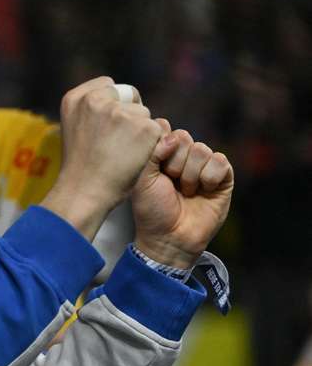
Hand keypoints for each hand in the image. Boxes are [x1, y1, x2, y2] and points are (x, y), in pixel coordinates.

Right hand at [40, 77, 161, 240]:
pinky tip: (134, 159)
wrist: (84, 192)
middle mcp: (96, 99)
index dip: (114, 105)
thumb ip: (92, 111)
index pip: (108, 86)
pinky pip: (156, 130)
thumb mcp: (75, 129)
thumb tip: (121, 104)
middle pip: (128, 97)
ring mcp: (119, 112)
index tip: (108, 126)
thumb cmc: (81, 167)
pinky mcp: (142, 126)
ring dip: (140, 131)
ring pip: (144, 114)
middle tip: (116, 144)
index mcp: (75, 98)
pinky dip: (151, 145)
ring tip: (122, 154)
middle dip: (129, 116)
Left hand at [131, 120, 233, 268]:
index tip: (155, 168)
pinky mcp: (223, 177)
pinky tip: (203, 191)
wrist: (169, 237)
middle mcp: (183, 156)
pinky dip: (209, 177)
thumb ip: (151, 152)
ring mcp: (203, 165)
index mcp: (161, 153)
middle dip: (174, 162)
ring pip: (201, 149)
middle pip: (183, 136)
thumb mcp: (142, 178)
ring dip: (190, 174)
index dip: (160, 146)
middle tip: (170, 182)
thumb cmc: (152, 209)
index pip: (164, 128)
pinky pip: (220, 161)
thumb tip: (171, 135)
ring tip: (185, 191)